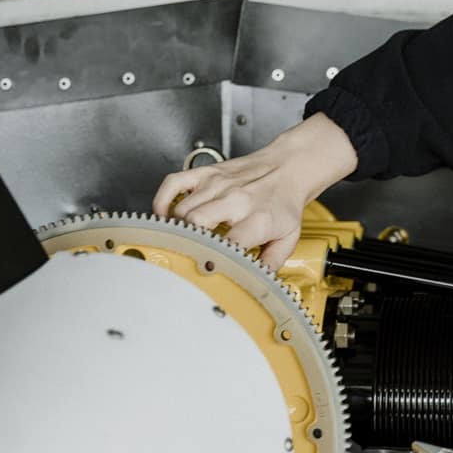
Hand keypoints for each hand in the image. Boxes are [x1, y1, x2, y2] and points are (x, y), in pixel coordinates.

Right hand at [152, 114, 357, 268]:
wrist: (289, 167)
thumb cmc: (284, 203)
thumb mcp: (288, 239)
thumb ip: (270, 264)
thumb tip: (253, 284)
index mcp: (257, 219)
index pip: (228, 244)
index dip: (213, 261)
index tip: (206, 272)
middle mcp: (235, 200)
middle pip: (195, 223)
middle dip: (189, 244)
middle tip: (190, 255)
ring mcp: (217, 184)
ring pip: (182, 209)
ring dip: (177, 228)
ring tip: (183, 240)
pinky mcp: (206, 173)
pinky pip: (172, 183)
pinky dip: (162, 201)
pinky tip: (167, 216)